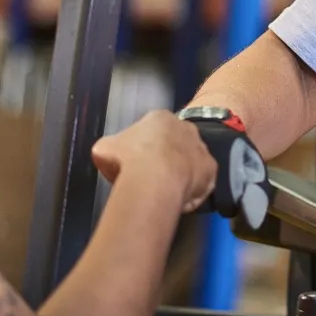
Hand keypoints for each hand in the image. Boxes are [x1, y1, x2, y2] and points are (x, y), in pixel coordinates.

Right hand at [91, 111, 217, 211]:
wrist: (153, 178)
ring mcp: (201, 148)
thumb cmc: (127, 159)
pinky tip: (179, 198)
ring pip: (191, 160)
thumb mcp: (105, 149)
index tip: (137, 162)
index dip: (145, 146)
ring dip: (182, 171)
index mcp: (160, 118)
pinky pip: (202, 179)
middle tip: (152, 176)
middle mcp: (186, 128)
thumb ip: (113, 147)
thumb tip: (109, 154)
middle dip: (166, 156)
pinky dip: (193, 188)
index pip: (155, 129)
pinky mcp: (211, 169)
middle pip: (176, 142)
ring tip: (166, 190)